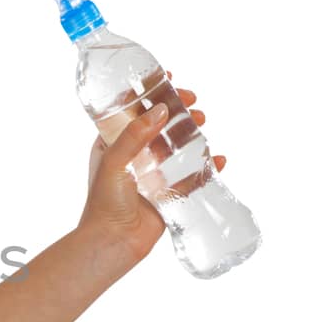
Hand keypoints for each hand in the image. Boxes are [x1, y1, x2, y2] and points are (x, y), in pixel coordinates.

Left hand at [78, 75, 226, 264]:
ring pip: (178, 146)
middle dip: (178, 110)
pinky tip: (218, 158)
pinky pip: (192, 176)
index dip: (150, 93)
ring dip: (192, 132)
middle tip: (193, 102)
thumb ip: (135, 136)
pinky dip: (206, 165)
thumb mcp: (113, 161)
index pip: (132, 111)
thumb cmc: (104, 202)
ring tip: (203, 123)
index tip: (169, 79)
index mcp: (113, 144)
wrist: (112, 242)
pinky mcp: (169, 194)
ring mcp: (153, 174)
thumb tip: (161, 109)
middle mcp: (134, 156)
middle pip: (160, 124)